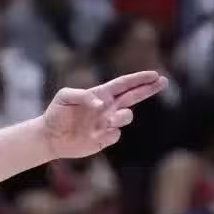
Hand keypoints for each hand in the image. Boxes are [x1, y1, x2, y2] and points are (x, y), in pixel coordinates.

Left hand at [40, 70, 167, 158]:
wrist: (49, 137)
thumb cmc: (56, 113)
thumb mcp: (64, 97)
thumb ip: (82, 96)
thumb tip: (101, 104)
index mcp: (101, 94)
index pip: (124, 84)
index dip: (139, 79)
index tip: (154, 74)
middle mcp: (107, 108)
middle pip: (134, 96)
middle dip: (149, 88)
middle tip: (163, 81)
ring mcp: (107, 123)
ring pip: (126, 117)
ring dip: (122, 117)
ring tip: (108, 120)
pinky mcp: (103, 139)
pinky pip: (115, 135)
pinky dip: (109, 133)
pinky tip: (94, 134)